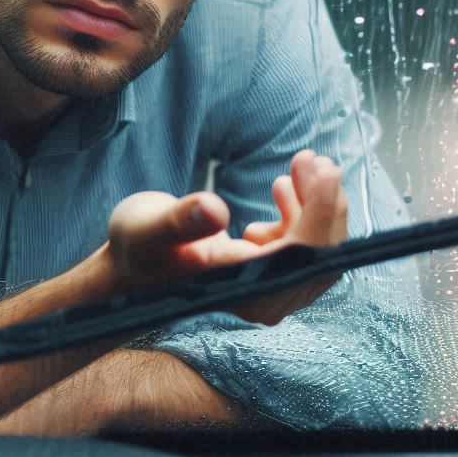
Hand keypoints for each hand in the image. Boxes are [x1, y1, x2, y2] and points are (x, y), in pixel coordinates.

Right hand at [105, 150, 347, 324]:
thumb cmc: (137, 249)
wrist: (132, 266)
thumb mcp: (147, 228)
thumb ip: (179, 221)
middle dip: (325, 204)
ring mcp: (268, 289)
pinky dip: (304, 213)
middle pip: (320, 257)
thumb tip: (214, 211)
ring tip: (302, 163)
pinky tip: (282, 189)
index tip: (324, 171)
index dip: (320, 215)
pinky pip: (304, 248)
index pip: (298, 258)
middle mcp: (261, 297)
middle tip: (312, 159)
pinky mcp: (269, 275)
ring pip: (317, 251)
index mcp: (238, 288)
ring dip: (318, 205)